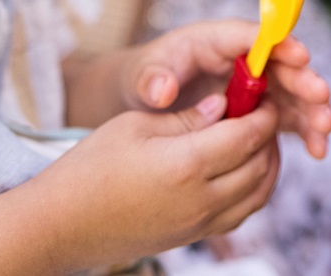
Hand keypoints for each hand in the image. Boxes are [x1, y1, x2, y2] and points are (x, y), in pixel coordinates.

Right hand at [38, 94, 283, 266]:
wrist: (61, 225)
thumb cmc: (89, 168)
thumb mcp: (135, 125)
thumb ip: (186, 117)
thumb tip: (222, 106)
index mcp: (187, 165)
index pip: (247, 136)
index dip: (262, 112)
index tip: (262, 93)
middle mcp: (201, 200)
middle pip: (260, 165)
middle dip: (268, 135)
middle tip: (262, 110)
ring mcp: (198, 224)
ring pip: (258, 195)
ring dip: (267, 164)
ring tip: (258, 138)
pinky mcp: (192, 238)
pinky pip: (240, 214)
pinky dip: (253, 189)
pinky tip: (242, 169)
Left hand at [122, 20, 330, 159]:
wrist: (145, 100)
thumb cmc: (147, 78)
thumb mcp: (142, 75)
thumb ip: (151, 79)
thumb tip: (163, 90)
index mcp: (217, 41)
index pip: (251, 37)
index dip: (278, 43)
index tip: (300, 54)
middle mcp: (244, 60)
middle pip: (281, 65)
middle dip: (303, 80)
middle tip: (321, 96)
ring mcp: (255, 85)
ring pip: (291, 94)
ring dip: (311, 110)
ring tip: (325, 131)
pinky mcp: (260, 109)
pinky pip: (287, 119)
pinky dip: (304, 132)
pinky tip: (317, 151)